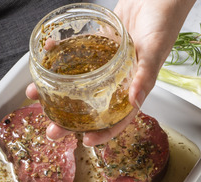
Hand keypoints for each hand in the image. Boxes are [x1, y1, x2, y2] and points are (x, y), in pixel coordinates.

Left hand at [27, 0, 195, 145]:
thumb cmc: (165, 22)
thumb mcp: (155, 51)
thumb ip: (145, 76)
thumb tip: (134, 101)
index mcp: (135, 87)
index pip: (118, 118)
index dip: (103, 133)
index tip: (86, 142)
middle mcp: (118, 79)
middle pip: (92, 107)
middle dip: (70, 120)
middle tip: (52, 129)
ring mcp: (106, 63)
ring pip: (78, 83)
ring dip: (56, 91)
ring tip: (35, 94)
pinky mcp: (98, 44)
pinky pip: (76, 54)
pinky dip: (59, 56)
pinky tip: (45, 56)